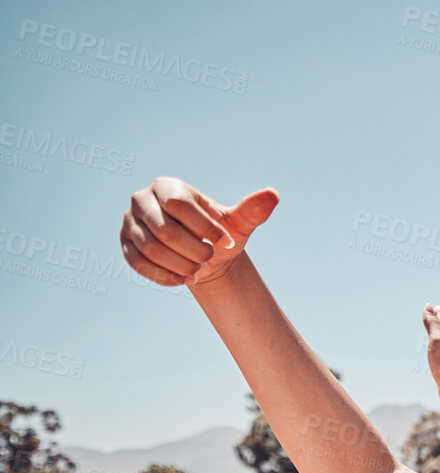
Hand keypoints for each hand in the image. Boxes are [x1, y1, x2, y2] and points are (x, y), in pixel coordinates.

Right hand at [120, 177, 278, 286]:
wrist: (204, 256)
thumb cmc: (220, 234)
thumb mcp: (238, 223)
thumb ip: (252, 210)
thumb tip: (273, 195)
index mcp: (166, 186)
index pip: (180, 205)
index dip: (206, 229)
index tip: (225, 242)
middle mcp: (142, 200)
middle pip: (165, 231)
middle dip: (195, 251)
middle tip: (210, 258)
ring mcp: (130, 223)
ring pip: (152, 250)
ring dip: (182, 265)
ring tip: (199, 268)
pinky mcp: (125, 245)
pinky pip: (140, 264)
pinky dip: (167, 276)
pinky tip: (187, 279)